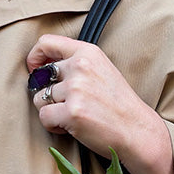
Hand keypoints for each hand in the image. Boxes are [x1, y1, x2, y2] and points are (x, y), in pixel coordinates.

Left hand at [27, 34, 173, 173]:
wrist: (138, 131)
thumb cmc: (118, 104)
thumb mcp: (101, 70)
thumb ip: (75, 63)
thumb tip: (40, 66)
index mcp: (88, 53)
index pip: (46, 42)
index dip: (35, 57)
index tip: (35, 70)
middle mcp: (80, 67)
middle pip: (40, 77)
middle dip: (47, 93)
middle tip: (65, 104)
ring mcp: (75, 90)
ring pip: (39, 99)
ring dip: (51, 110)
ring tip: (72, 115)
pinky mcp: (72, 112)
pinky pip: (44, 117)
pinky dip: (53, 125)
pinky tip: (71, 126)